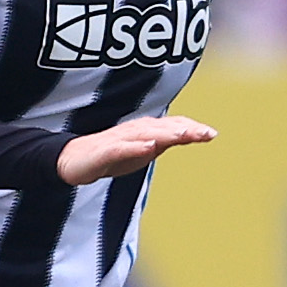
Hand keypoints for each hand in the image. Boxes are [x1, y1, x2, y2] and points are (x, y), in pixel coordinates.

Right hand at [57, 114, 216, 185]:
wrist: (74, 160)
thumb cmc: (111, 155)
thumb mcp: (143, 151)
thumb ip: (164, 143)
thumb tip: (187, 137)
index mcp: (145, 130)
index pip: (172, 127)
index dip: (192, 129)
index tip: (212, 134)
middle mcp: (135, 130)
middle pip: (164, 128)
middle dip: (186, 130)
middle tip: (208, 133)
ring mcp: (120, 139)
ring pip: (146, 134)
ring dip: (166, 134)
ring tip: (184, 136)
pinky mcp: (104, 151)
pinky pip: (122, 148)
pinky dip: (136, 146)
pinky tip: (149, 146)